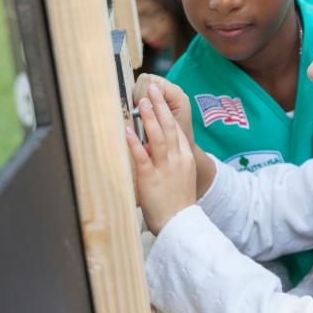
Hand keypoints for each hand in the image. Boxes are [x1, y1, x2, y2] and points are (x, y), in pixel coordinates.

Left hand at [126, 83, 195, 234]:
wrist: (181, 224)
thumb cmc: (177, 203)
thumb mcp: (179, 178)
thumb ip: (169, 161)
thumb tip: (151, 147)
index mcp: (185, 158)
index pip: (177, 129)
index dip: (167, 112)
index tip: (160, 98)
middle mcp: (177, 159)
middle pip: (169, 127)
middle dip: (160, 106)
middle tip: (152, 88)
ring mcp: (165, 168)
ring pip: (158, 137)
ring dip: (149, 118)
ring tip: (142, 102)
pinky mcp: (151, 178)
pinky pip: (142, 157)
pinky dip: (134, 143)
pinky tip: (127, 131)